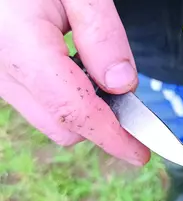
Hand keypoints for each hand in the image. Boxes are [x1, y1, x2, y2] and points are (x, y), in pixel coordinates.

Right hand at [0, 0, 149, 164]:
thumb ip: (102, 35)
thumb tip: (123, 85)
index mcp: (23, 47)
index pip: (74, 110)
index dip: (111, 137)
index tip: (139, 153)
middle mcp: (4, 72)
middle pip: (64, 126)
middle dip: (102, 125)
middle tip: (131, 107)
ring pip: (51, 119)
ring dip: (86, 111)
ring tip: (100, 75)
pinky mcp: (3, 76)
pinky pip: (41, 104)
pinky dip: (68, 100)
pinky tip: (78, 71)